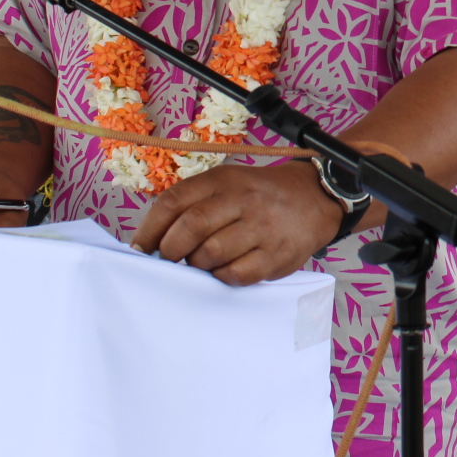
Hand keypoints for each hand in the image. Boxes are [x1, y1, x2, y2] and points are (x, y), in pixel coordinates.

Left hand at [131, 162, 341, 285]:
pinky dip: (221, 277)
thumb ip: (195, 204)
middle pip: (191, 227)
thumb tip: (152, 241)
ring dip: (196, 265)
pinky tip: (223, 271)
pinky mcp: (277, 254)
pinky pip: (236, 274)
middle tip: (169, 260)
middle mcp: (243, 199)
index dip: (150, 229)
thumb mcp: (229, 183)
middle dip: (170, 250)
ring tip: (199, 265)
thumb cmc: (260, 196)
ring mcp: (262, 227)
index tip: (141, 248)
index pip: (174, 201)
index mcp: (224, 179)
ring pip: (211, 253)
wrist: (315, 198)